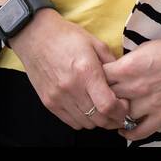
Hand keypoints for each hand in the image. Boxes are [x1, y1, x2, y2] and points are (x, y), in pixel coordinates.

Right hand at [10, 11, 129, 130]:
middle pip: (98, 118)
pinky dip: (82, 120)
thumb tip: (123, 79)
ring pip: (85, 123)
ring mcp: (58, 98)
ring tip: (102, 110)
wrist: (35, 36)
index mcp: (86, 72)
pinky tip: (87, 109)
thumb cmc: (66, 37)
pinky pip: (70, 122)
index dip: (121, 111)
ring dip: (97, 120)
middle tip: (118, 112)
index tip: (125, 106)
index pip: (107, 105)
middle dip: (113, 119)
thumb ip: (111, 63)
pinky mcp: (48, 103)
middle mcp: (71, 88)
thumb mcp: (95, 43)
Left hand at [102, 27, 160, 142]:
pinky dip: (127, 132)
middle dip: (101, 97)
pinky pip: (138, 132)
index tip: (95, 79)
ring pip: (118, 117)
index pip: (98, 78)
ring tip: (111, 111)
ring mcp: (150, 103)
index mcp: (130, 66)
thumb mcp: (146, 47)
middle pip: (105, 98)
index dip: (94, 78)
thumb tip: (114, 72)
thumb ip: (128, 62)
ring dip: (113, 115)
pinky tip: (123, 127)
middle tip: (101, 96)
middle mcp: (137, 86)